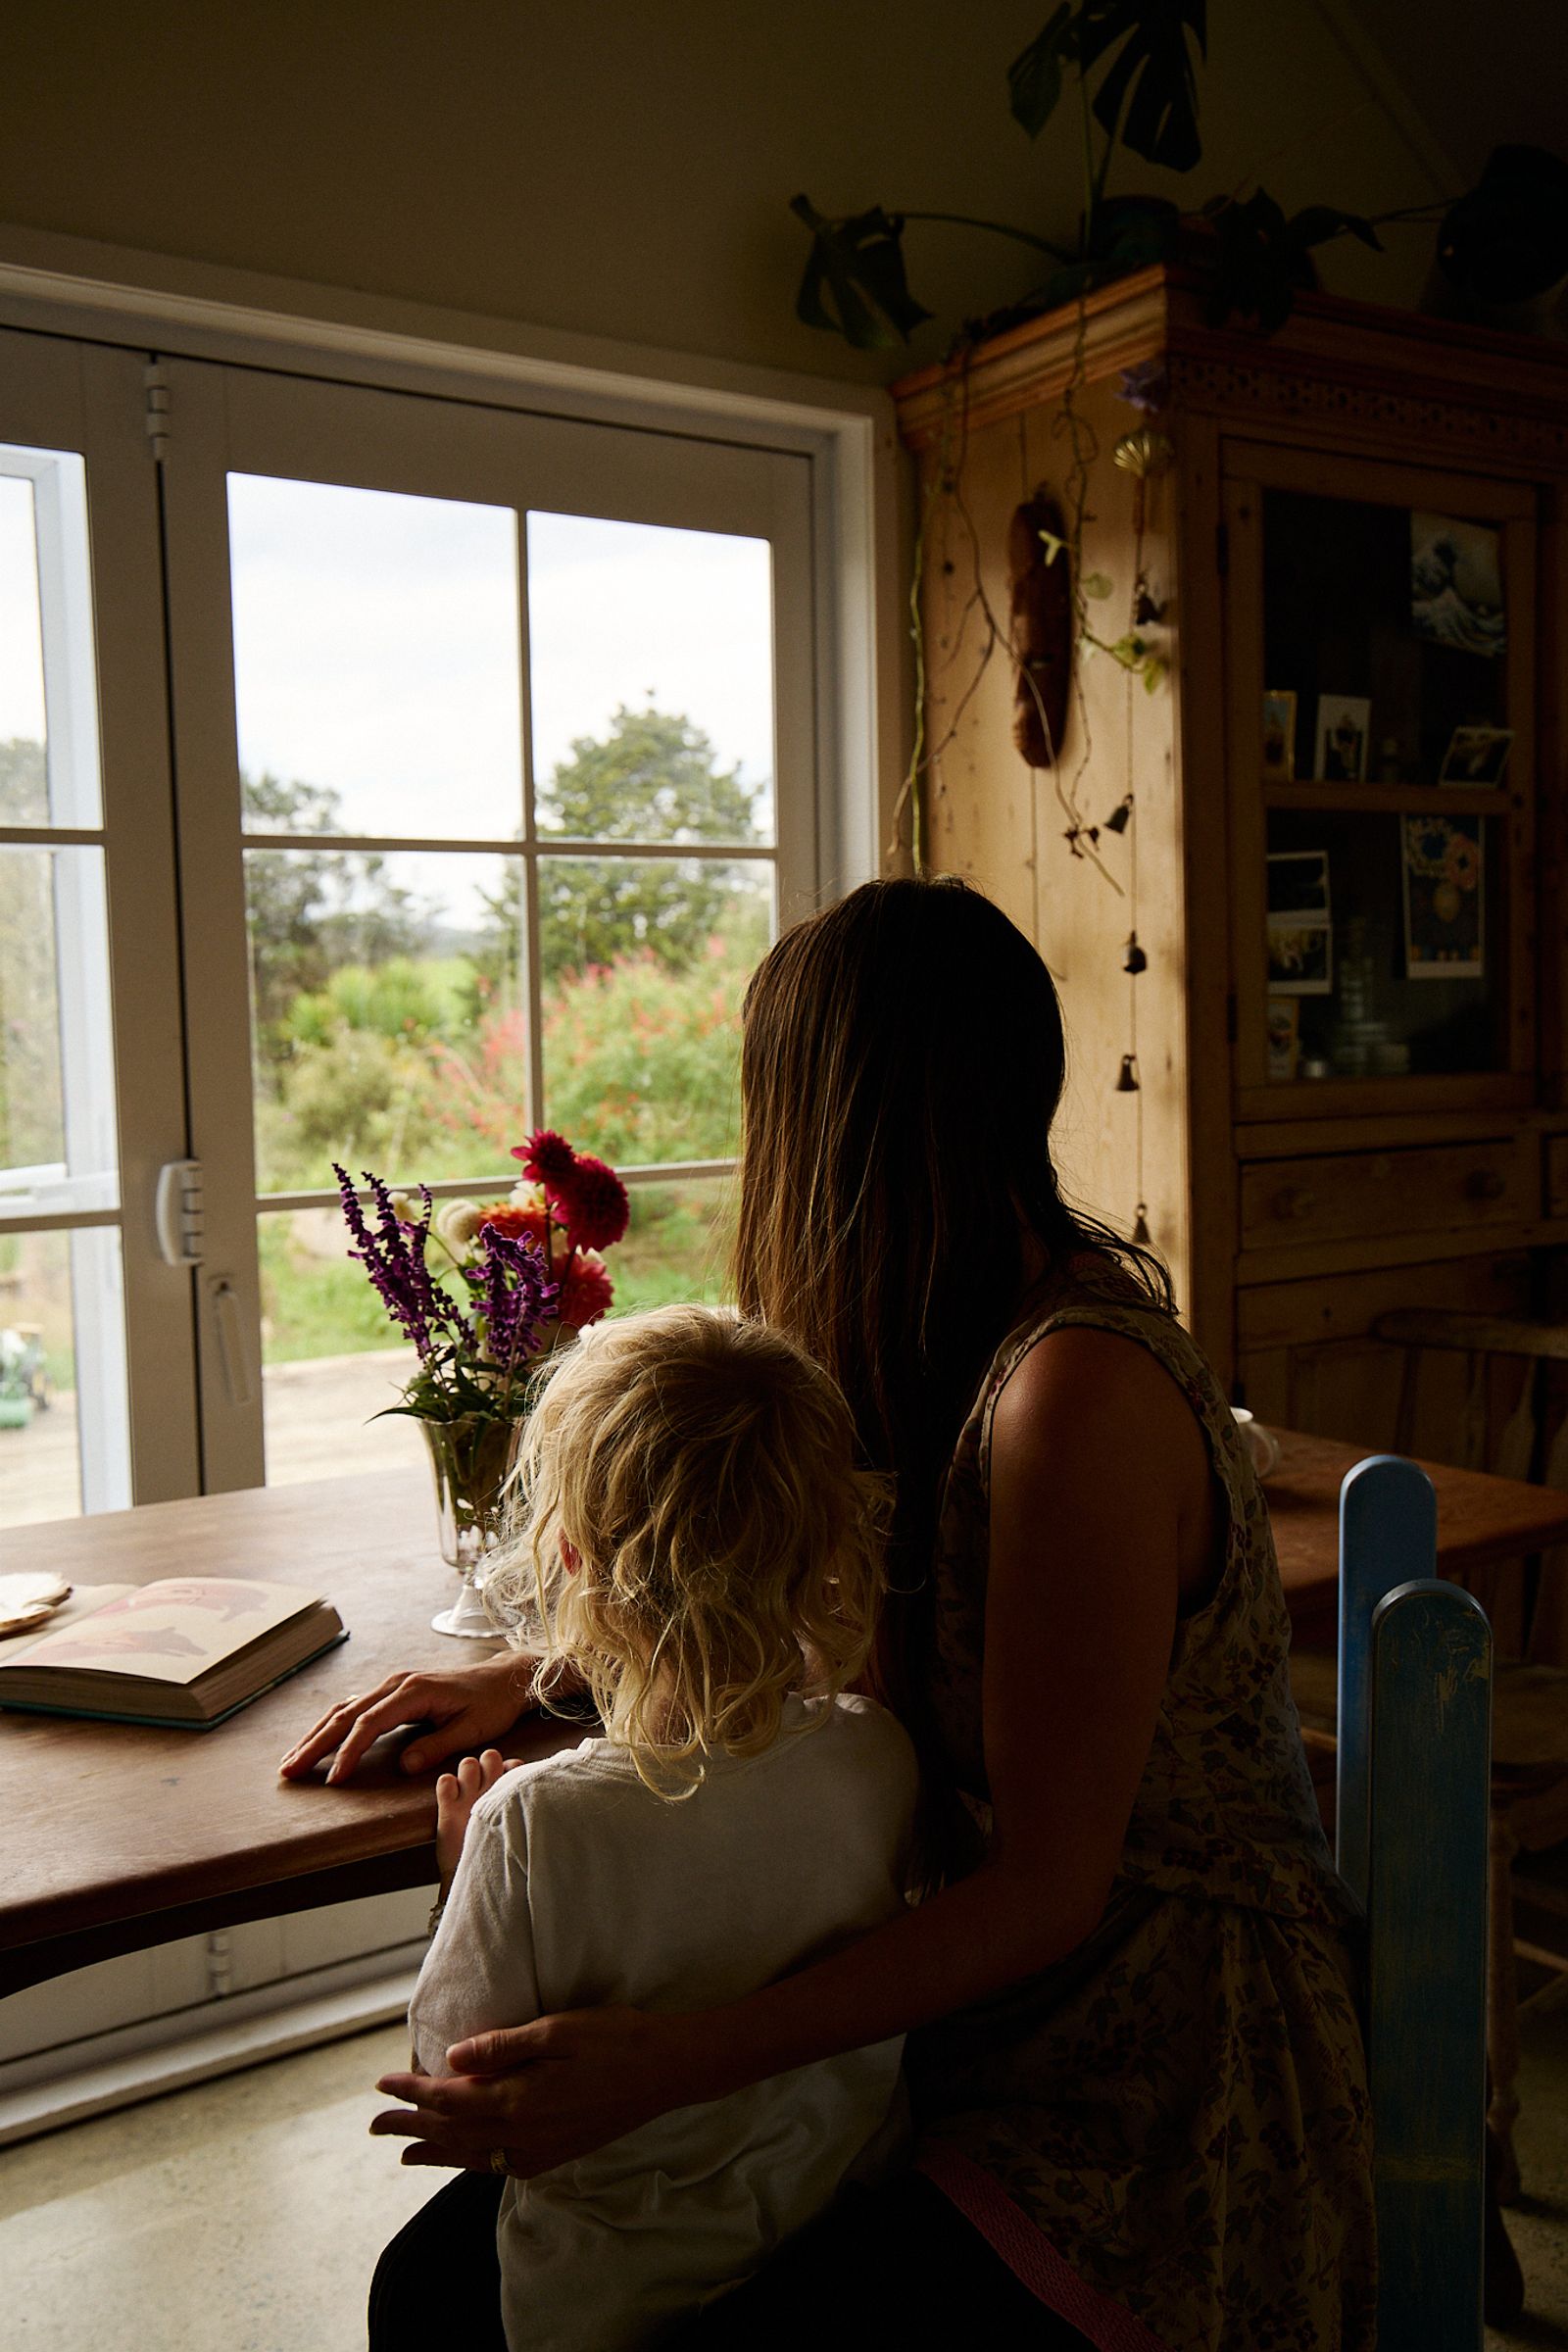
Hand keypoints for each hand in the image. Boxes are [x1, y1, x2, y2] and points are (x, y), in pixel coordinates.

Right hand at [278, 1653, 534, 1783]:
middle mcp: (397, 1684)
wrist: (503, 1679)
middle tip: (289, 1771)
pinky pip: (355, 1708)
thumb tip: (402, 1766)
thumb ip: (436, 1746)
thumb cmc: (491, 1705)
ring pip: (344, 1709)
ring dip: (317, 1734)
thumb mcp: (471, 1730)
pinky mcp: (394, 1693)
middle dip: (315, 1743)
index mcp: (413, 1691)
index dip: (348, 1752)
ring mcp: (393, 1685)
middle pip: (345, 1714)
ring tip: (292, 1761)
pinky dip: (332, 1726)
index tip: (333, 1780)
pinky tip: (317, 1743)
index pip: (369, 1724)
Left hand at [370, 2007, 700, 2176]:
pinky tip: (465, 2158)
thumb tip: (452, 2059)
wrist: (667, 2071)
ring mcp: (541, 2149)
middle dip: (412, 2125)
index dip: (413, 2091)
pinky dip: (471, 2161)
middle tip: (375, 2124)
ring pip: (473, 2155)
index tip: (382, 2083)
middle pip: (453, 2132)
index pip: (450, 2099)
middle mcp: (524, 2133)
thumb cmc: (615, 2039)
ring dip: (435, 2150)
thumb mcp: (558, 2030)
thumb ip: (503, 2047)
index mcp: (520, 2098)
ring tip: (405, 2151)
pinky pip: (500, 2165)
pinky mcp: (557, 2154)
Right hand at [435, 1749, 520, 1888]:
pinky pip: (445, 1781)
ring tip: (471, 1793)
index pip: (513, 1764)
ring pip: (468, 1763)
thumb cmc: (505, 1853)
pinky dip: (448, 1786)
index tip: (514, 1787)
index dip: (514, 1772)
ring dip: (470, 1774)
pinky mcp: (447, 1807)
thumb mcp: (521, 1828)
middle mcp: (486, 1787)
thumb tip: (550, 1800)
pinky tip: (453, 1799)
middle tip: (491, 1787)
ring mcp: (466, 1795)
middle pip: (489, 1755)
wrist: (479, 1879)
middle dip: (490, 1766)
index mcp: (507, 1790)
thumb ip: (529, 1809)